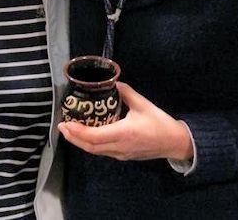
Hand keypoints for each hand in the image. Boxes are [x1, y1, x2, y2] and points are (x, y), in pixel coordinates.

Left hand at [58, 82, 192, 161]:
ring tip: (70, 130)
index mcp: (124, 133)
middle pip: (90, 147)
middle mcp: (120, 146)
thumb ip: (125, 92)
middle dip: (73, 137)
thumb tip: (112, 82)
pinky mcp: (124, 156)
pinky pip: (102, 151)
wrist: (175, 143)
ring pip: (95, 151)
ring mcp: (121, 153)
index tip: (65, 123)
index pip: (94, 136)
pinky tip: (86, 134)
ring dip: (80, 142)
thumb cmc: (160, 123)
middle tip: (61, 126)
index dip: (77, 131)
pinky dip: (91, 144)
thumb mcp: (143, 104)